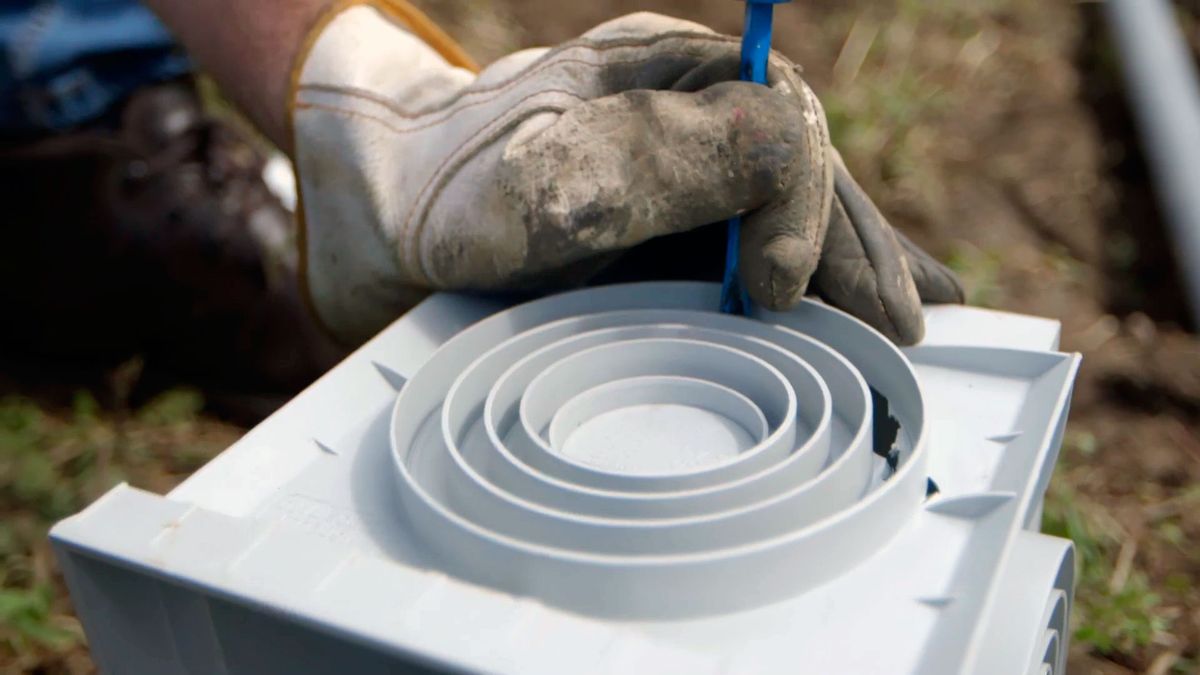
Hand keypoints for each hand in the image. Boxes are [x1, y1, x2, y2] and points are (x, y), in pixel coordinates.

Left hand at [292, 8, 960, 342]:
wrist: (387, 216)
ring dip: (854, 267)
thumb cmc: (451, 195)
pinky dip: (814, 274)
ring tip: (911, 321)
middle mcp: (691, 116)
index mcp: (672, 79)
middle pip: (806, 176)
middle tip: (901, 333)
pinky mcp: (670, 220)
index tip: (779, 293)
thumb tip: (793, 154)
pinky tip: (863, 299)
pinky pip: (758, 241)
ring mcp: (683, 168)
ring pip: (793, 211)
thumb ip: (661, 159)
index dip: (803, 213)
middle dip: (855, 253)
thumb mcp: (544, 180)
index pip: (783, 134)